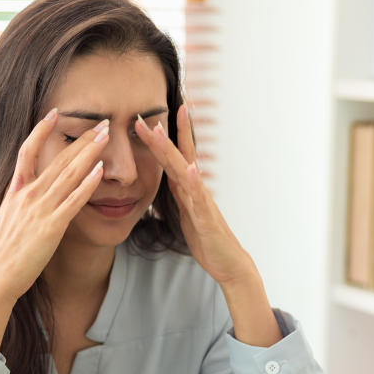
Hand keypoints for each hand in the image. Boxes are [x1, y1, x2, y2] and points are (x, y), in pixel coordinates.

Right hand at [0, 109, 108, 303]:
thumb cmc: (2, 253)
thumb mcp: (5, 218)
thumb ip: (16, 202)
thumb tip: (22, 192)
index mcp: (14, 191)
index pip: (27, 151)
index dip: (41, 130)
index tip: (55, 113)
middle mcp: (27, 195)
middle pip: (57, 158)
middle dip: (81, 138)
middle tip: (101, 122)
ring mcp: (39, 209)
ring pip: (69, 173)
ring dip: (90, 153)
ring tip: (107, 136)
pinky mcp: (52, 226)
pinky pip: (73, 200)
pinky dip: (87, 183)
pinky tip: (100, 170)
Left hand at [134, 104, 255, 286]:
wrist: (227, 262)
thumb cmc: (207, 237)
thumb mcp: (186, 211)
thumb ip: (179, 192)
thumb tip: (169, 177)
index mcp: (187, 187)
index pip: (173, 157)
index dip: (160, 137)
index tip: (145, 117)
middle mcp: (195, 188)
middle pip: (177, 156)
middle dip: (163, 133)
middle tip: (147, 112)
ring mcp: (201, 201)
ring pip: (184, 170)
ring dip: (173, 148)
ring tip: (161, 129)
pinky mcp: (206, 218)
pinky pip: (199, 198)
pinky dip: (195, 182)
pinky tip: (191, 168)